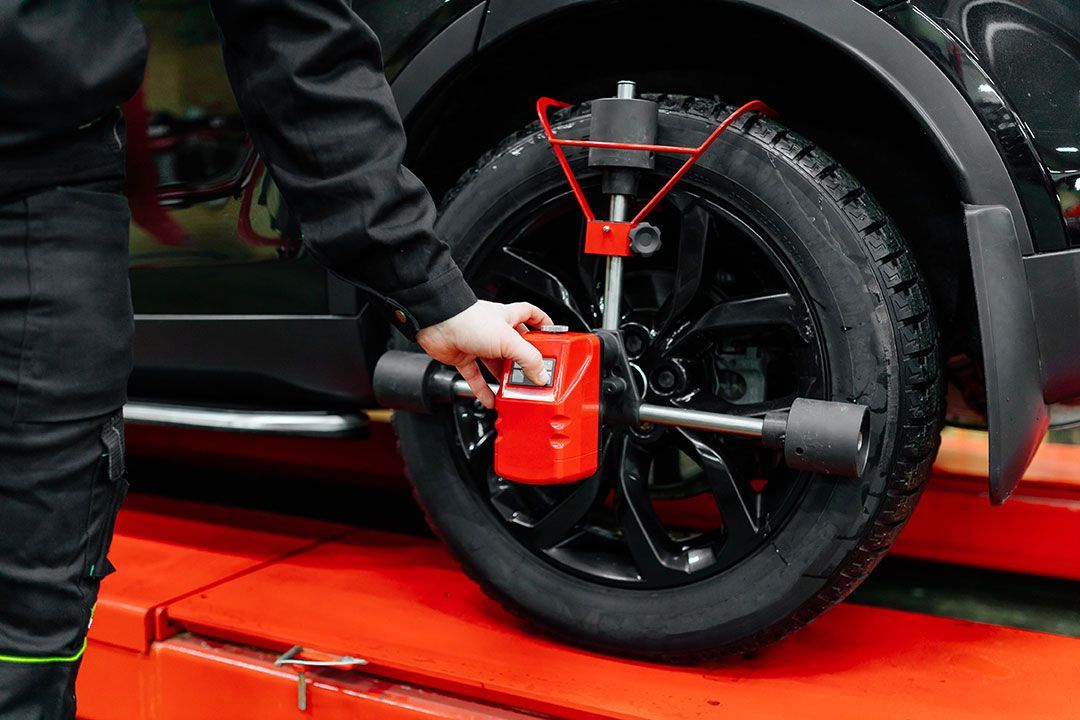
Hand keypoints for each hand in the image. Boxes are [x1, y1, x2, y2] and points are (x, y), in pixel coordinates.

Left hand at [416, 300, 553, 407]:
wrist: (437, 324)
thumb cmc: (468, 320)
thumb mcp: (508, 339)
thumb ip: (528, 358)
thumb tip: (541, 375)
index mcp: (508, 318)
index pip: (532, 316)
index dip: (543, 325)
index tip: (552, 340)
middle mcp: (494, 330)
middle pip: (516, 348)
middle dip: (525, 363)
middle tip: (534, 376)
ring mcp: (479, 344)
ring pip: (497, 365)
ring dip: (505, 380)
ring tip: (515, 392)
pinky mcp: (464, 357)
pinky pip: (476, 377)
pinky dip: (483, 390)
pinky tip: (491, 399)